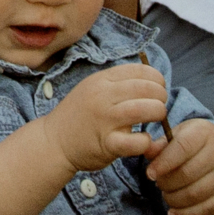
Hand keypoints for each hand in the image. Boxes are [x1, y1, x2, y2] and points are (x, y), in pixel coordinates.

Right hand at [51, 62, 166, 173]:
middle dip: (161, 96)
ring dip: (158, 113)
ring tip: (155, 119)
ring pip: (144, 109)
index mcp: (101, 80)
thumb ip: (117, 83)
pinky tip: (143, 140)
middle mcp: (102, 97)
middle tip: (158, 106)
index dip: (156, 79)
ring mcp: (104, 120)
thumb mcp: (93, 88)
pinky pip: (136, 141)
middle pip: (146, 88)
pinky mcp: (107, 144)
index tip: (158, 89)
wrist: (53, 142)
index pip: (140, 70)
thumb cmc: (78, 115)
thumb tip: (150, 80)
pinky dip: (146, 141)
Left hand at [150, 117, 213, 214]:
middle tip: (159, 183)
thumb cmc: (195, 144)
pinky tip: (173, 213)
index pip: (182, 148)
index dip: (163, 163)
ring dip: (174, 199)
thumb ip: (161, 144)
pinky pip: (206, 209)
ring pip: (195, 194)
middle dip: (166, 183)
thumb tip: (146, 150)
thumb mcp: (179, 135)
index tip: (150, 174)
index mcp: (204, 133)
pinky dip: (186, 214)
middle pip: (187, 174)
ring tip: (167, 195)